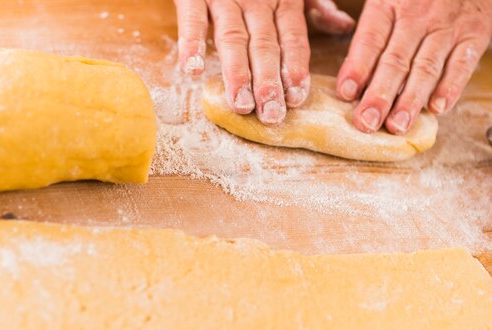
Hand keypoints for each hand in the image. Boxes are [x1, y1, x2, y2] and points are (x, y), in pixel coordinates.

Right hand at [175, 0, 354, 124]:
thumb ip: (314, 6)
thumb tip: (343, 26)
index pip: (292, 37)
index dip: (295, 67)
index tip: (297, 97)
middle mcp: (256, 0)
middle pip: (264, 45)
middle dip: (268, 81)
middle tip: (271, 113)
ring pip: (233, 38)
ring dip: (237, 73)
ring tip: (241, 104)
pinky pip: (193, 19)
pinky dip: (192, 43)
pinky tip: (193, 69)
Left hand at [336, 0, 491, 134]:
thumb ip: (369, 31)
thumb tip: (350, 79)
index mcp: (388, 3)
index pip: (370, 40)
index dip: (357, 68)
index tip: (345, 93)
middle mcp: (417, 16)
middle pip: (394, 60)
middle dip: (379, 95)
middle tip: (367, 121)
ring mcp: (447, 26)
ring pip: (426, 67)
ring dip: (410, 100)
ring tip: (397, 125)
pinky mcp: (474, 33)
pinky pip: (461, 63)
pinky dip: (450, 87)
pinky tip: (437, 108)